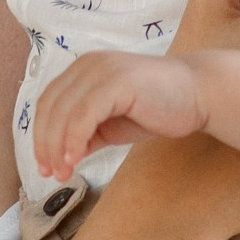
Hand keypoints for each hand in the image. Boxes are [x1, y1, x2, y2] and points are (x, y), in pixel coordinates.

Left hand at [33, 51, 206, 181]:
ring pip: (63, 112)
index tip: (45, 166)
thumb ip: (86, 135)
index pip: (48, 103)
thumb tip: (60, 158)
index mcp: (83, 70)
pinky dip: (74, 139)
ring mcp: (102, 70)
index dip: (40, 136)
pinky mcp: (117, 81)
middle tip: (51, 174)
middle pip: (50, 107)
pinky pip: (84, 114)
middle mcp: (88, 65)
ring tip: (63, 172)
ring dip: (57, 147)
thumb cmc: (158, 108)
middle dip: (45, 145)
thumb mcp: (112, 125)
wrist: (199, 95)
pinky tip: (75, 160)